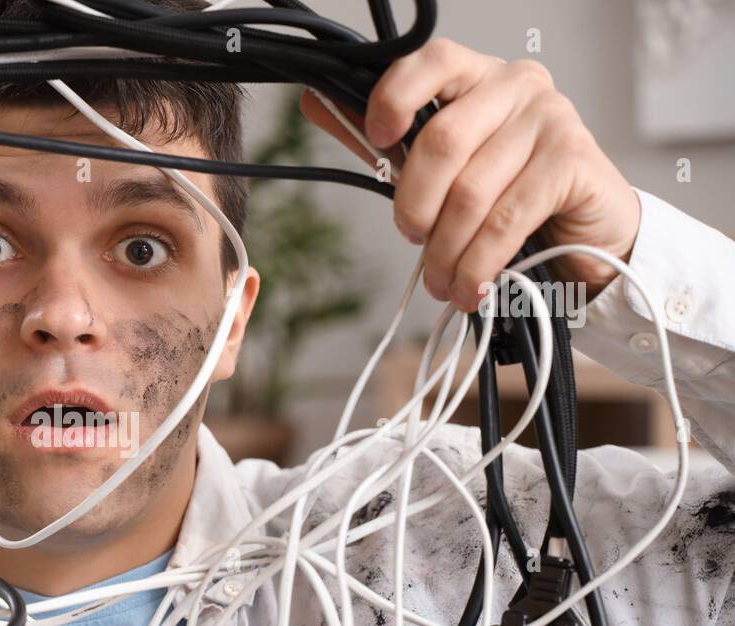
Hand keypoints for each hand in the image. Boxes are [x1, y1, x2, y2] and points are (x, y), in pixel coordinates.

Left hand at [300, 37, 641, 312]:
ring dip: (447, 250)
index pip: (431, 61)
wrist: (586, 236)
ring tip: (442, 283)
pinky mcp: (575, 160)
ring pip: (472, 191)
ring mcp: (552, 119)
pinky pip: (507, 218)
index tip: (375, 138)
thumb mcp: (440, 169)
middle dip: (415, 205)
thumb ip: (385, 139)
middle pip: (442, 141)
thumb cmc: (506, 196)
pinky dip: (480, 262)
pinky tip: (472, 287)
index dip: (394, 97)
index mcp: (477, 77)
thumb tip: (316, 102)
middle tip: (413, 238)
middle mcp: (518, 86)